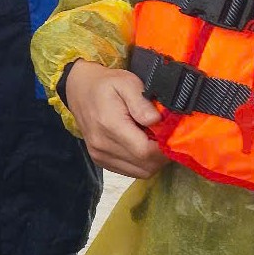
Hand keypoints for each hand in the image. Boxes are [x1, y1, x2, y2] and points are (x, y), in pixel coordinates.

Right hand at [62, 60, 165, 177]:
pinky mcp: (101, 160)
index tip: (174, 135)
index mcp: (110, 126)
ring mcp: (100, 156)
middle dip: (163, 155)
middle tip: (168, 137)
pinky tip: (143, 145)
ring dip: (154, 160)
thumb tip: (156, 121)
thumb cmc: (106, 84)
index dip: (165, 148)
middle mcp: (102, 146)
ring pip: (141, 172)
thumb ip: (142, 102)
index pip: (145, 151)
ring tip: (156, 140)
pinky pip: (131, 171)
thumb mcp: (127, 82)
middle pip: (145, 166)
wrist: (79, 90)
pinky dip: (143, 163)